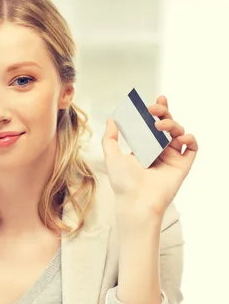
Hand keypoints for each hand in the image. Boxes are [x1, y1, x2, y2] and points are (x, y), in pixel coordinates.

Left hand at [102, 96, 197, 215]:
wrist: (137, 201)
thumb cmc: (123, 182)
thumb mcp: (112, 156)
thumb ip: (110, 137)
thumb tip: (112, 119)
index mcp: (144, 148)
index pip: (152, 125)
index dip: (155, 112)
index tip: (152, 102)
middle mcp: (159, 151)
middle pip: (166, 125)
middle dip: (163, 112)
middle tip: (155, 108)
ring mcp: (172, 157)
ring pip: (179, 132)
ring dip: (172, 124)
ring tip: (160, 126)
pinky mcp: (183, 165)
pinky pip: (192, 147)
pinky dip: (190, 139)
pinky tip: (180, 138)